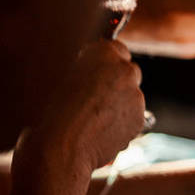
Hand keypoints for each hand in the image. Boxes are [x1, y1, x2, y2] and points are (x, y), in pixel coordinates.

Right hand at [32, 40, 144, 172]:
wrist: (62, 147)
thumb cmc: (53, 111)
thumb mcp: (63, 77)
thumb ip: (86, 68)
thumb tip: (95, 70)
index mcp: (104, 54)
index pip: (117, 48)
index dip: (107, 60)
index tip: (97, 69)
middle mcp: (125, 71)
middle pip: (129, 71)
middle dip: (117, 80)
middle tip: (95, 95)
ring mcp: (136, 96)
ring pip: (132, 95)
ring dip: (119, 102)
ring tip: (93, 118)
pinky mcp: (141, 119)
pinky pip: (134, 115)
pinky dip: (123, 121)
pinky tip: (101, 129)